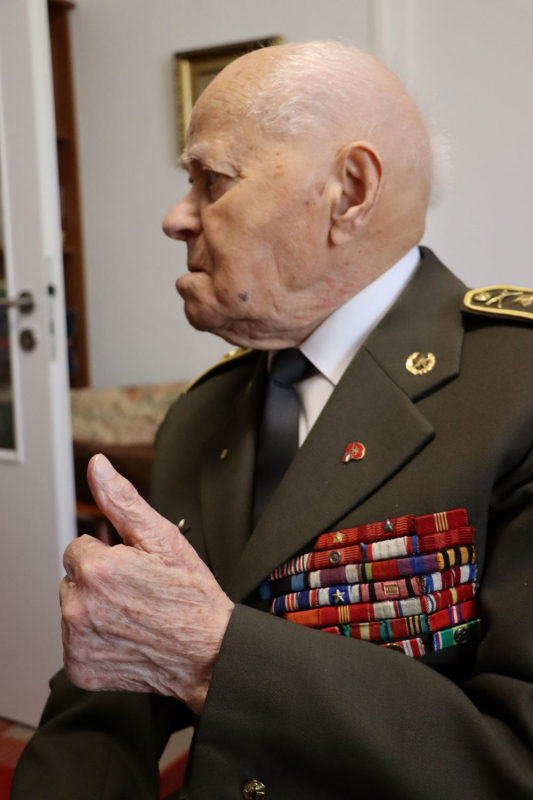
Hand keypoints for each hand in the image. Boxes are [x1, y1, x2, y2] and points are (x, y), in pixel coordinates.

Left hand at [60, 454, 233, 714]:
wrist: (209, 653)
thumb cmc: (191, 596)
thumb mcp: (162, 539)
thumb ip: (122, 500)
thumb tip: (98, 466)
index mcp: (97, 569)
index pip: (79, 548)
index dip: (110, 556)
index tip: (136, 570)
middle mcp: (79, 606)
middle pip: (74, 578)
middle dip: (100, 581)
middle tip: (138, 593)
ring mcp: (77, 641)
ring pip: (74, 608)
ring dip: (95, 609)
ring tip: (134, 615)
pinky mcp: (79, 667)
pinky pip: (74, 642)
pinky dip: (95, 641)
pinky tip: (126, 638)